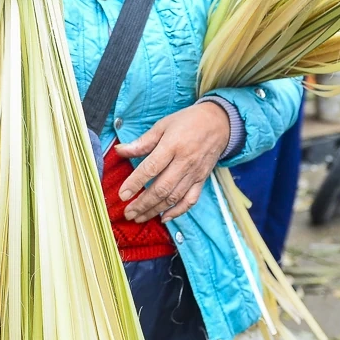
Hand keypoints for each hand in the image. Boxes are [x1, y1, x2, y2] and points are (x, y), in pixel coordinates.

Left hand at [115, 102, 230, 222]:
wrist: (219, 123)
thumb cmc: (187, 122)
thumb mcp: (162, 126)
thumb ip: (142, 142)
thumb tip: (119, 151)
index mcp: (172, 146)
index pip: (151, 168)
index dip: (135, 183)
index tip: (122, 195)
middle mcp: (184, 162)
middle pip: (162, 188)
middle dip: (143, 203)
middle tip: (128, 213)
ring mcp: (194, 173)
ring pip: (174, 197)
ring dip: (155, 210)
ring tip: (139, 217)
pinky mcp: (202, 180)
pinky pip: (190, 200)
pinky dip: (177, 212)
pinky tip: (164, 217)